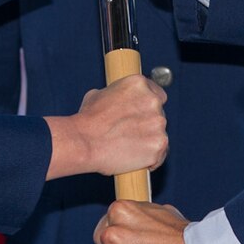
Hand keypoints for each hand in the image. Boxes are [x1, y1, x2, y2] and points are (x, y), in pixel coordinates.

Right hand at [44, 73, 167, 179]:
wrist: (83, 142)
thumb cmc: (87, 121)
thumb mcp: (97, 95)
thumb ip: (115, 96)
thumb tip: (118, 102)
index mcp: (139, 84)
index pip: (157, 94)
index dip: (148, 108)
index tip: (142, 117)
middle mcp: (153, 101)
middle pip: (159, 115)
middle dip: (148, 125)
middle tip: (130, 135)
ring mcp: (158, 123)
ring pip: (160, 134)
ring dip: (149, 141)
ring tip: (129, 148)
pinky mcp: (159, 144)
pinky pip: (160, 154)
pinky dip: (150, 159)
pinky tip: (135, 160)